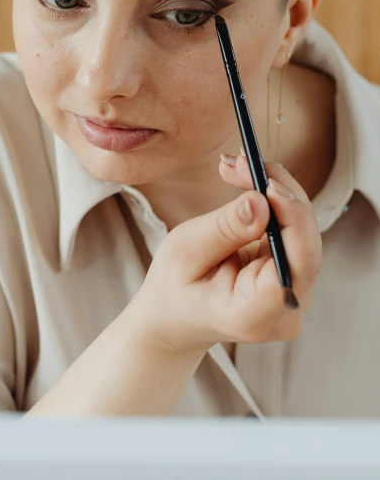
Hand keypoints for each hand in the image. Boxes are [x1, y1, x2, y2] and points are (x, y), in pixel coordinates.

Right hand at [129, 152, 322, 357]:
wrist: (174, 317)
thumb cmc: (174, 288)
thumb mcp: (186, 252)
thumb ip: (225, 228)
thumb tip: (261, 201)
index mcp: (257, 314)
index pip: (298, 263)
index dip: (293, 218)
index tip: (267, 183)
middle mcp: (287, 309)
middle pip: (305, 243)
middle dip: (277, 192)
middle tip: (240, 161)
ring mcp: (293, 295)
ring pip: (301, 232)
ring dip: (273, 191)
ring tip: (235, 166)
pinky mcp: (291, 276)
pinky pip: (292, 231)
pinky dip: (272, 202)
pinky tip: (246, 181)